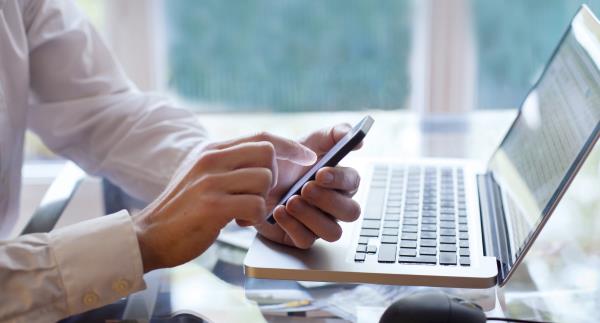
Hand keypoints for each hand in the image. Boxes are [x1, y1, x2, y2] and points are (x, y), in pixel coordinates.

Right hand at [132, 134, 315, 272]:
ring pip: (264, 180)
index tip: (308, 156)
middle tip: (257, 196)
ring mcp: (211, 181)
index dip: (290, 146)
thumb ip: (229, 166)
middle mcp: (211, 159)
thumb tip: (267, 162)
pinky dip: (254, 218)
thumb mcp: (202, 177)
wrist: (149, 236)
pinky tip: (238, 223)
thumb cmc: (182, 210)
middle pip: (267, 153)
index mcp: (211, 151)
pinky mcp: (212, 205)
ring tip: (242, 213)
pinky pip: (256, 206)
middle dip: (273, 177)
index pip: (262, 136)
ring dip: (261, 202)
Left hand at [256, 124, 362, 248]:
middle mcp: (334, 205)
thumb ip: (333, 134)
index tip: (321, 173)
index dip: (341, 179)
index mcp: (339, 182)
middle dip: (329, 201)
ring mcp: (318, 224)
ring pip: (333, 232)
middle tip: (305, 188)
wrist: (253, 179)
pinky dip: (293, 226)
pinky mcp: (300, 237)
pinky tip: (279, 211)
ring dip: (312, 216)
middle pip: (350, 212)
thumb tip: (355, 137)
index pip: (353, 183)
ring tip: (291, 201)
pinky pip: (306, 240)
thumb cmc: (286, 161)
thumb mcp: (307, 141)